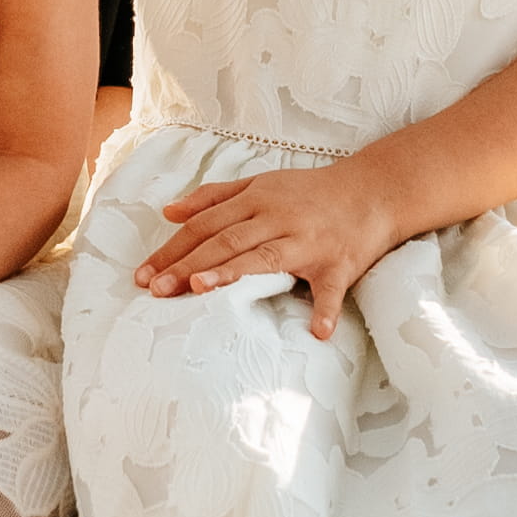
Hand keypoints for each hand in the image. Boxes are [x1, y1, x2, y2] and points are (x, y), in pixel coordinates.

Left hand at [132, 157, 398, 337]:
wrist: (372, 190)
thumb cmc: (309, 192)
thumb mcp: (260, 184)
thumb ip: (214, 197)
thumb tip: (169, 211)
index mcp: (257, 199)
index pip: (205, 225)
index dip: (173, 249)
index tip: (144, 275)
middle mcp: (278, 217)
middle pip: (225, 241)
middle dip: (188, 264)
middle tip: (157, 289)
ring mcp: (309, 241)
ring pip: (265, 257)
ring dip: (234, 273)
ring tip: (203, 290)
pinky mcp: (339, 264)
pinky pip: (331, 289)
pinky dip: (325, 310)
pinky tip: (317, 332)